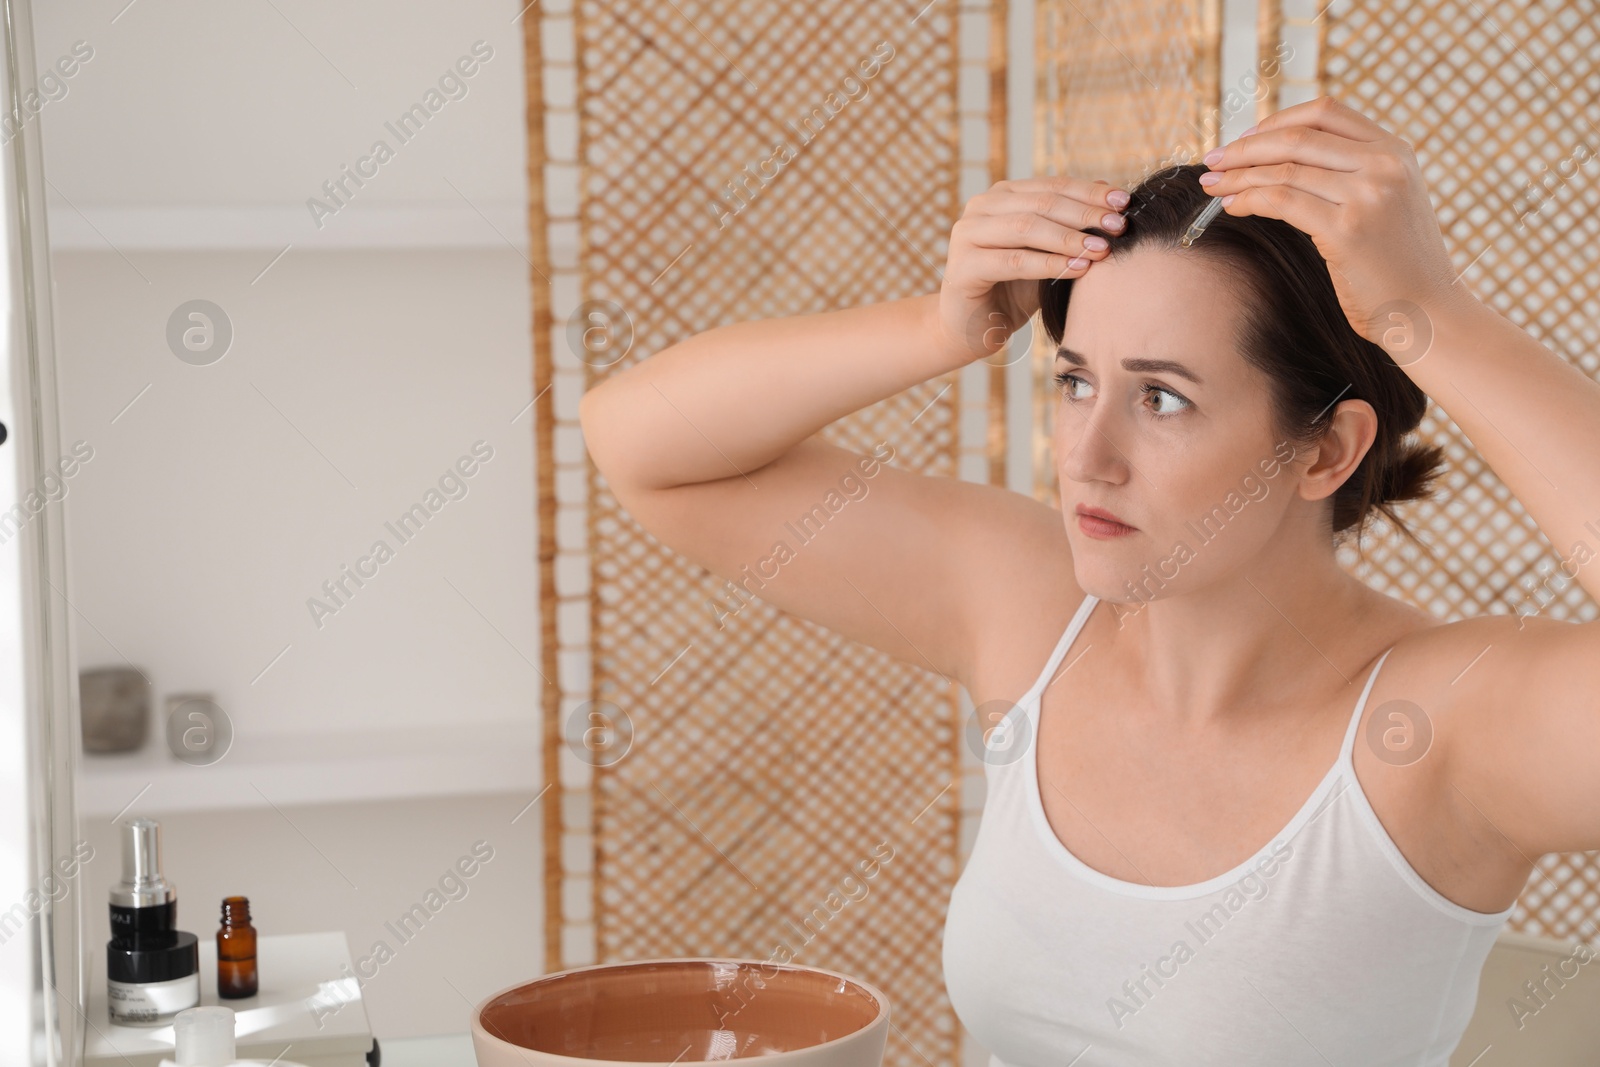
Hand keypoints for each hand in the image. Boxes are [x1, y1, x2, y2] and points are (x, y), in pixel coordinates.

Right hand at [936, 176, 1128, 361]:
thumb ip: (1069, 223)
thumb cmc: (1013, 289)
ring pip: (1026, 228)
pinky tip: (1078, 269)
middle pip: (1041, 203)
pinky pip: (1014, 261)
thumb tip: (1109, 190)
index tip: (1124, 202)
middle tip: (1118, 226)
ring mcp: (967, 235)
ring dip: (1068, 238)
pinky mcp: (963, 267)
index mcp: (1001, 196)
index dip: (1088, 193)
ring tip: (1101, 249)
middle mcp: (980, 208)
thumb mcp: (1048, 252)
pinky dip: (1049, 264)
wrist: (974, 328)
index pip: (1051, 186)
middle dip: (1084, 214)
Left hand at [1197, 96, 1478, 348]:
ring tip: (1211, 184)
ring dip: (1238, 175)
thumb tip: (1286, 161)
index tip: (1244, 139)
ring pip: (1284, 169)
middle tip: (1212, 160)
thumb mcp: (1388, 204)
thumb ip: (1353, 175)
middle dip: (1245, 148)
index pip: (1325, 112)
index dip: (1276, 121)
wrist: (1428, 312)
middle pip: (1297, 137)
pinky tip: (1232, 206)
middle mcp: (1385, 164)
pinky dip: (1249, 199)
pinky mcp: (1346, 229)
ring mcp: (1368, 194)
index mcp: (1396, 150)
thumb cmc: (1398, 266)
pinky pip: (1281, 201)